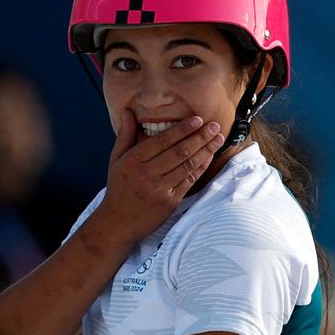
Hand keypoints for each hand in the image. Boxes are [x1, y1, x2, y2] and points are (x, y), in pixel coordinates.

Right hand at [96, 110, 224, 242]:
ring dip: (206, 151)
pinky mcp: (170, 202)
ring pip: (187, 165)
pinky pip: (189, 181)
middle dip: (200, 137)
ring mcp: (160, 189)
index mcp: (134, 161)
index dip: (182, 129)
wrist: (118, 223)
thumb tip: (128, 111)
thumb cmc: (118, 188)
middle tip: (215, 126)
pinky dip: (201, 168)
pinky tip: (209, 157)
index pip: (162, 141)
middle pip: (179, 151)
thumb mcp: (116, 160)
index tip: (198, 119)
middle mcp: (147, 174)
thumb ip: (125, 135)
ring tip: (218, 139)